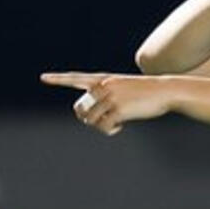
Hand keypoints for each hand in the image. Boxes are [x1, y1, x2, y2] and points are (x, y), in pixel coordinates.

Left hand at [40, 72, 172, 135]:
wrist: (165, 90)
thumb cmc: (146, 92)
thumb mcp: (124, 87)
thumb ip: (106, 95)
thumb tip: (90, 115)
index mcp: (104, 79)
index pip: (76, 78)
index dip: (59, 79)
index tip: (43, 77)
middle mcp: (104, 86)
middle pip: (81, 108)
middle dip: (88, 118)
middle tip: (102, 121)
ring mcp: (111, 97)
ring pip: (90, 119)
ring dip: (101, 126)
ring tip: (114, 124)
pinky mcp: (119, 109)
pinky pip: (104, 126)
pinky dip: (110, 130)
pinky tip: (119, 128)